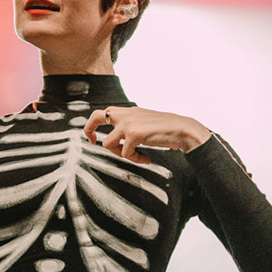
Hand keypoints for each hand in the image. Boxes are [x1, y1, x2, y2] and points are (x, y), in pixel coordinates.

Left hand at [83, 106, 210, 163]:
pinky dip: (135, 159)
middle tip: (93, 141)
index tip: (94, 137)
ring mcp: (128, 124)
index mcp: (128, 111)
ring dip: (119, 154)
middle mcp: (126, 114)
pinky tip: (146, 159)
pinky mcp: (133, 134)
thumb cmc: (167, 128)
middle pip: (96, 117)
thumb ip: (132, 124)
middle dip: (90, 130)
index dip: (94, 124)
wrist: (182, 129)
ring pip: (108, 144)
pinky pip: (125, 154)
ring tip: (134, 156)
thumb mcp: (146, 121)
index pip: (105, 113)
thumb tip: (121, 136)